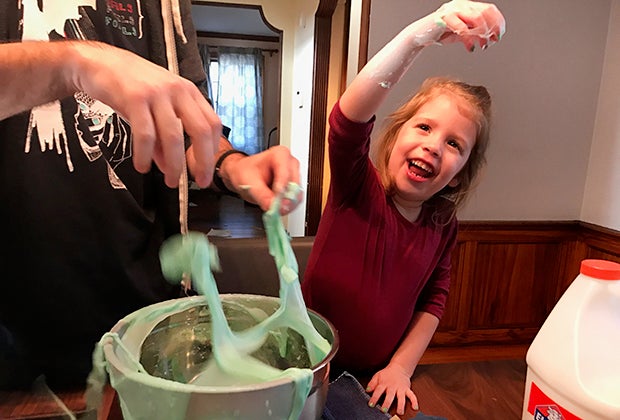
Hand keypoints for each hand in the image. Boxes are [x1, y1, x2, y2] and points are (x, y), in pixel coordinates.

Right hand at [70, 42, 220, 187]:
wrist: (98, 62)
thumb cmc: (129, 84)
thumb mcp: (155, 108)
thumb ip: (164, 138)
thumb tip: (170, 166)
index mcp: (187, 91)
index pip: (211, 122)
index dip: (213, 149)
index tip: (208, 167)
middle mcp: (176, 90)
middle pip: (200, 131)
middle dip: (202, 161)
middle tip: (199, 180)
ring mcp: (157, 93)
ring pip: (173, 136)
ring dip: (174, 164)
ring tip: (170, 180)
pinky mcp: (135, 98)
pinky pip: (145, 134)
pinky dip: (144, 155)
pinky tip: (142, 166)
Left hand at [218, 145, 301, 213]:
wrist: (244, 174)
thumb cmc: (246, 172)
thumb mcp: (249, 183)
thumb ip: (262, 195)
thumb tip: (273, 207)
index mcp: (280, 155)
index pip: (285, 175)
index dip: (281, 190)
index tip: (275, 202)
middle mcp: (291, 164)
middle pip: (294, 186)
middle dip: (284, 200)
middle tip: (273, 209)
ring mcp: (294, 175)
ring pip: (297, 194)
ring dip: (286, 204)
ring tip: (272, 208)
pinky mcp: (294, 187)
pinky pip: (296, 200)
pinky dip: (287, 206)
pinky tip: (276, 207)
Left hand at [366, 364, 417, 415]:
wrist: (399, 367)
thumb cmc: (387, 374)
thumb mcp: (377, 376)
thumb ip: (372, 383)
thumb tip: (367, 390)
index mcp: (384, 383)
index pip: (378, 391)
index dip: (374, 398)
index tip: (371, 404)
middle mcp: (393, 386)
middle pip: (390, 395)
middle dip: (387, 403)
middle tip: (384, 410)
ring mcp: (401, 388)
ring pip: (401, 397)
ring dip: (401, 405)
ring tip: (400, 412)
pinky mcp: (407, 389)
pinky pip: (412, 395)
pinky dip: (414, 401)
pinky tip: (415, 408)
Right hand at [435, 0, 505, 50]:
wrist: (420, 35)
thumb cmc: (440, 34)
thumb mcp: (462, 33)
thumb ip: (474, 33)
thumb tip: (488, 39)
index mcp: (467, 6)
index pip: (489, 9)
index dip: (498, 22)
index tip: (499, 35)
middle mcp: (462, 5)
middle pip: (486, 12)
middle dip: (493, 28)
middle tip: (493, 41)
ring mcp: (453, 10)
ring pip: (477, 18)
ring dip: (483, 33)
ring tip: (482, 45)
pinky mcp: (445, 18)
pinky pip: (462, 27)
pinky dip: (469, 39)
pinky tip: (470, 47)